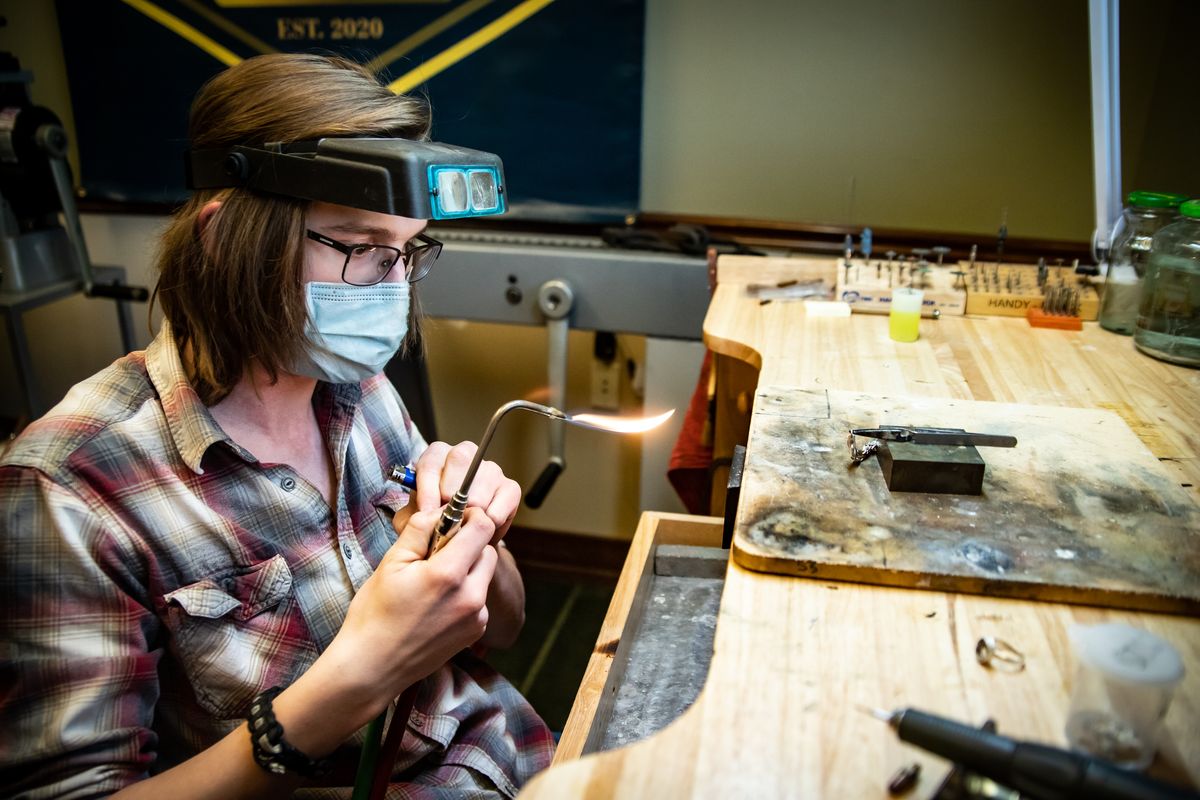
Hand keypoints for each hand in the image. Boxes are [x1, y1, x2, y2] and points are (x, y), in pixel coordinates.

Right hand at [322, 506, 498, 710]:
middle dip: (468, 544)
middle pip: (488, 550)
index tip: (451, 521)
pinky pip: (479, 598)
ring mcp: (476, 616)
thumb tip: (442, 510)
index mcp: (448, 574)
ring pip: (484, 574)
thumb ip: (421, 529)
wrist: (372, 667)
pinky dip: (465, 593)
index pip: (482, 527)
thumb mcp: (392, 562)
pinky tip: (437, 604)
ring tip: (434, 581)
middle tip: (436, 554)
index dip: (469, 516)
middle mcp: (471, 596)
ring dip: (468, 568)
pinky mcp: (476, 631)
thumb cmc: (375, 614)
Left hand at [406, 441, 521, 545]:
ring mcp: (490, 469)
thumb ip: (411, 517)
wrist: (460, 540)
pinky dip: (493, 517)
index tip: (426, 511)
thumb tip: (420, 515)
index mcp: (437, 456)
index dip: (428, 487)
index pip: (431, 461)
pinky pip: (505, 498)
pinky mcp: (509, 487)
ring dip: (473, 509)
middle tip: (447, 517)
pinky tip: (483, 528)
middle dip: (451, 493)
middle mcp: (465, 455)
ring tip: (464, 527)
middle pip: (459, 459)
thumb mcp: (414, 520)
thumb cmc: (435, 523)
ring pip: (482, 480)